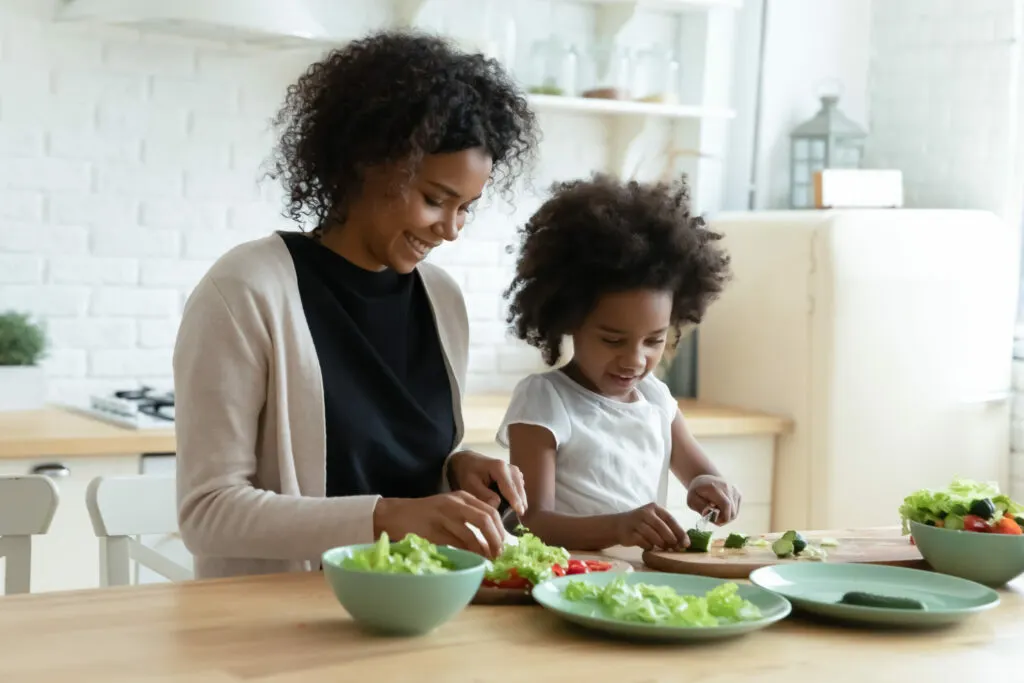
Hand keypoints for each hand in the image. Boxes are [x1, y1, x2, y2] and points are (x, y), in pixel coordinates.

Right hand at [373, 492, 505, 558]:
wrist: (396, 514)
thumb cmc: (427, 514)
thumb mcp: (450, 508)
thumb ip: (470, 517)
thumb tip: (493, 539)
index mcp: (462, 497)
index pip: (491, 511)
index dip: (501, 530)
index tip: (504, 544)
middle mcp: (455, 504)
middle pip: (485, 520)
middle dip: (496, 540)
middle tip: (499, 555)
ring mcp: (443, 517)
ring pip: (471, 535)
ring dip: (483, 550)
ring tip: (487, 560)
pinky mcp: (433, 531)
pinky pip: (455, 545)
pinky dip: (466, 554)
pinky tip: (470, 559)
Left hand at [448, 450, 527, 516]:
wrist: (469, 462)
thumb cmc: (468, 473)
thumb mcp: (470, 484)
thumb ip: (483, 495)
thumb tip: (497, 505)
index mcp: (499, 468)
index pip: (509, 487)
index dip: (515, 500)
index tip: (520, 512)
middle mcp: (510, 468)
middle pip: (519, 489)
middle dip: (519, 503)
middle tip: (517, 519)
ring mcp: (515, 472)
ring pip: (521, 490)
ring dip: (519, 502)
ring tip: (514, 516)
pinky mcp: (516, 476)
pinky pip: (519, 489)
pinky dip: (517, 498)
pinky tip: (511, 507)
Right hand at [613, 503, 688, 550]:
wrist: (618, 525)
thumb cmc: (641, 524)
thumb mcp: (654, 521)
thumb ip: (667, 528)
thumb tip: (684, 543)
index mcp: (654, 508)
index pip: (670, 519)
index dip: (680, 532)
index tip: (686, 544)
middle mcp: (645, 512)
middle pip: (661, 527)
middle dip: (671, 539)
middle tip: (675, 548)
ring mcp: (635, 522)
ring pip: (652, 535)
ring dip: (660, 544)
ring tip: (663, 548)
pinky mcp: (629, 533)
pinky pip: (643, 542)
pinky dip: (649, 546)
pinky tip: (649, 547)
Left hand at [687, 474, 741, 523]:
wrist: (705, 480)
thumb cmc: (697, 491)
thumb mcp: (691, 499)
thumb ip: (700, 506)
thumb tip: (710, 512)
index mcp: (714, 488)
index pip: (726, 505)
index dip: (723, 518)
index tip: (715, 522)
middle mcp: (727, 487)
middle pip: (732, 512)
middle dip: (723, 520)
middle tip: (713, 519)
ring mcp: (734, 490)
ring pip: (735, 513)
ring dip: (726, 517)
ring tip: (715, 513)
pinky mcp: (738, 493)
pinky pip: (736, 510)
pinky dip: (729, 513)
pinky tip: (720, 509)